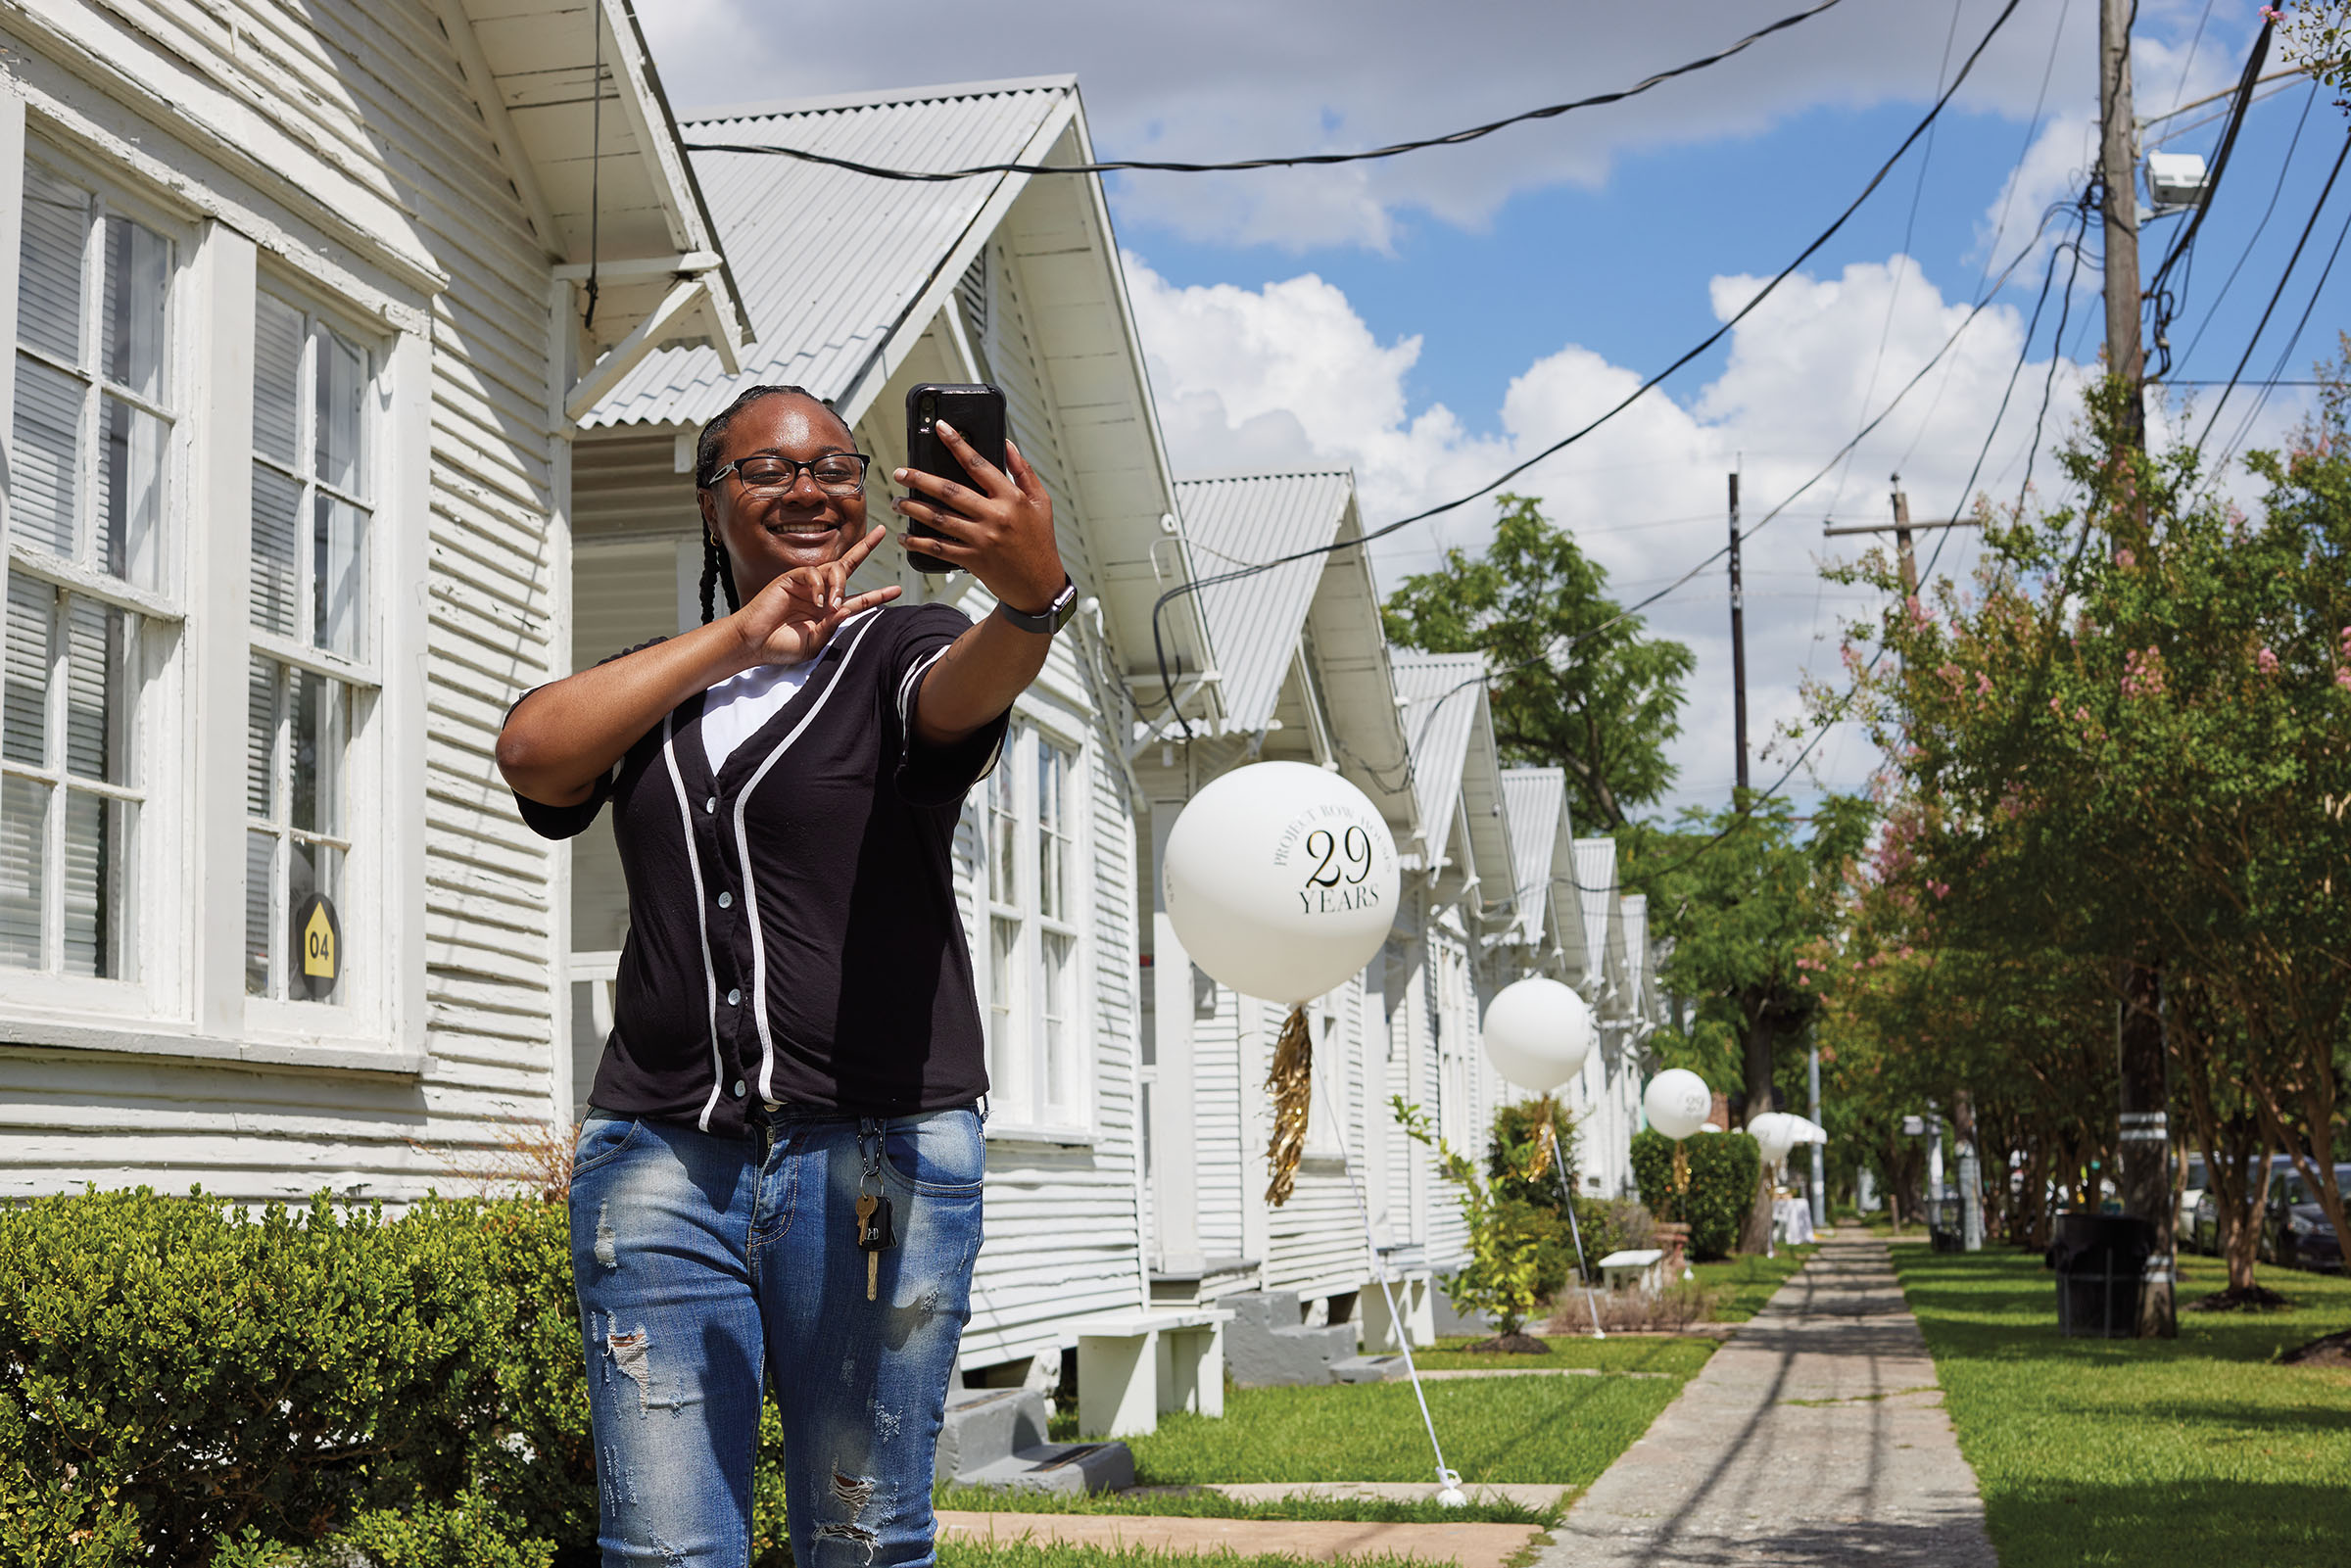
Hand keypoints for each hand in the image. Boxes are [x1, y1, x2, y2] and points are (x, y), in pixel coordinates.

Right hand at [732, 525, 901, 666]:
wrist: (755, 644)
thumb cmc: (782, 647)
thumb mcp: (814, 643)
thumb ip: (831, 628)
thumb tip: (845, 609)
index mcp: (829, 611)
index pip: (858, 599)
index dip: (878, 595)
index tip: (896, 590)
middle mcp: (821, 594)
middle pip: (847, 566)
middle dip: (865, 547)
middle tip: (880, 533)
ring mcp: (806, 585)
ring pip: (834, 569)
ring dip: (839, 584)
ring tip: (832, 604)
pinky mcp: (791, 578)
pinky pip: (812, 573)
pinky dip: (818, 587)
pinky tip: (816, 603)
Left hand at [892, 425, 1064, 611]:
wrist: (1040, 586)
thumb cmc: (1041, 542)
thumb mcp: (1042, 502)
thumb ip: (1023, 472)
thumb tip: (1007, 444)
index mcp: (1012, 498)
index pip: (979, 464)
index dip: (957, 443)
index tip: (941, 428)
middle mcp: (995, 517)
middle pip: (949, 491)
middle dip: (919, 479)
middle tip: (901, 473)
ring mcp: (982, 540)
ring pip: (938, 518)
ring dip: (913, 508)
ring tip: (897, 502)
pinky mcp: (972, 560)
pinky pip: (939, 548)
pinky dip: (918, 542)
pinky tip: (906, 537)